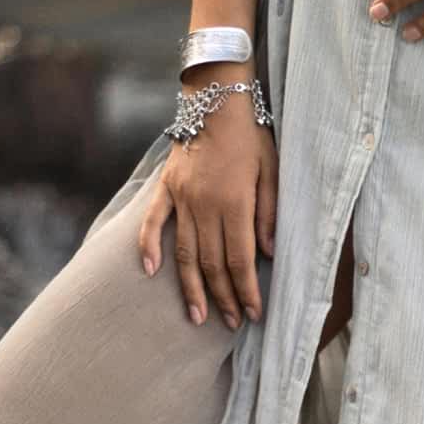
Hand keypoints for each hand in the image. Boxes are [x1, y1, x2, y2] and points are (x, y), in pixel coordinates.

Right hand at [138, 67, 276, 328]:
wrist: (217, 99)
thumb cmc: (252, 136)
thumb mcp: (272, 172)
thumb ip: (268, 215)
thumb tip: (268, 254)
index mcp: (235, 203)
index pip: (240, 260)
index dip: (246, 291)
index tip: (253, 313)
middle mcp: (205, 206)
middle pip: (211, 264)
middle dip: (223, 298)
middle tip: (231, 323)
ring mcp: (182, 198)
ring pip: (184, 253)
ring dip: (191, 288)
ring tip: (197, 316)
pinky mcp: (167, 189)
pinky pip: (153, 223)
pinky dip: (150, 248)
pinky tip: (151, 272)